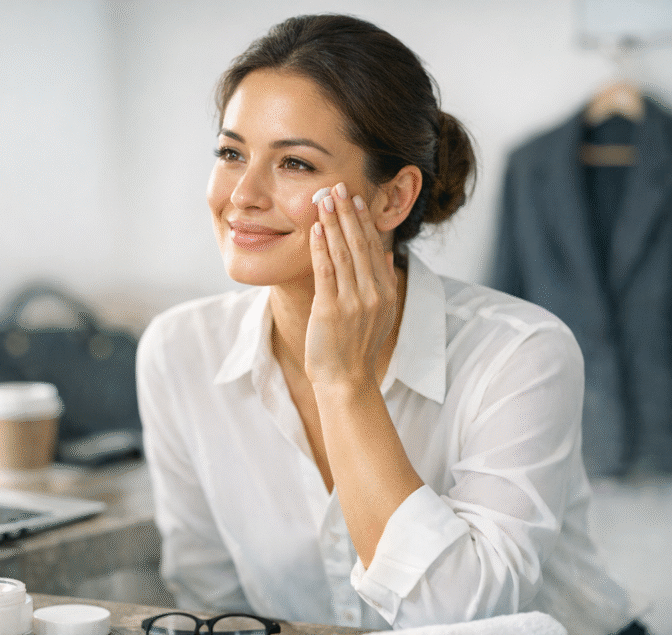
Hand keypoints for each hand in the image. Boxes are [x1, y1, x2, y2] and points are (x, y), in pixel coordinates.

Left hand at [305, 182, 396, 388]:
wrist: (347, 381)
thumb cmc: (356, 348)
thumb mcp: (379, 314)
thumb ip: (381, 281)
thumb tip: (382, 252)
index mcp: (386, 292)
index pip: (373, 246)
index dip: (363, 219)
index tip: (354, 197)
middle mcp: (374, 294)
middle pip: (360, 243)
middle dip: (347, 212)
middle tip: (338, 185)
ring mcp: (354, 302)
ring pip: (343, 253)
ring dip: (333, 222)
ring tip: (324, 198)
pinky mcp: (331, 310)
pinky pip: (326, 272)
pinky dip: (321, 248)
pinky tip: (316, 229)